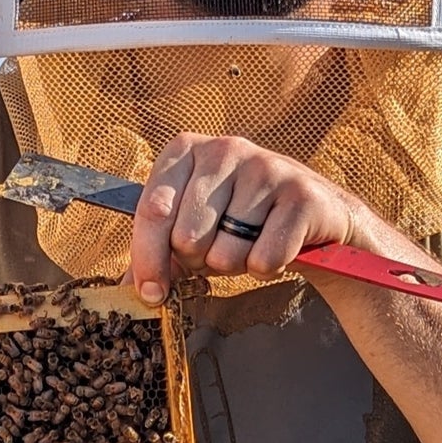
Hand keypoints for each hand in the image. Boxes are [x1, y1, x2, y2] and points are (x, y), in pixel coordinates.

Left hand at [129, 133, 367, 302]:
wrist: (312, 214)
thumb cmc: (239, 221)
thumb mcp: (192, 228)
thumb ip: (157, 253)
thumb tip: (129, 289)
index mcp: (185, 151)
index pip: (152, 211)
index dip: (148, 260)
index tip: (152, 293)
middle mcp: (223, 149)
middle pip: (187, 237)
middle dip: (201, 260)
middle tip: (220, 248)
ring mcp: (265, 167)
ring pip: (226, 252)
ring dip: (237, 264)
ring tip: (251, 243)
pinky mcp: (301, 194)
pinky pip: (264, 258)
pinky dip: (268, 267)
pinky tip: (276, 246)